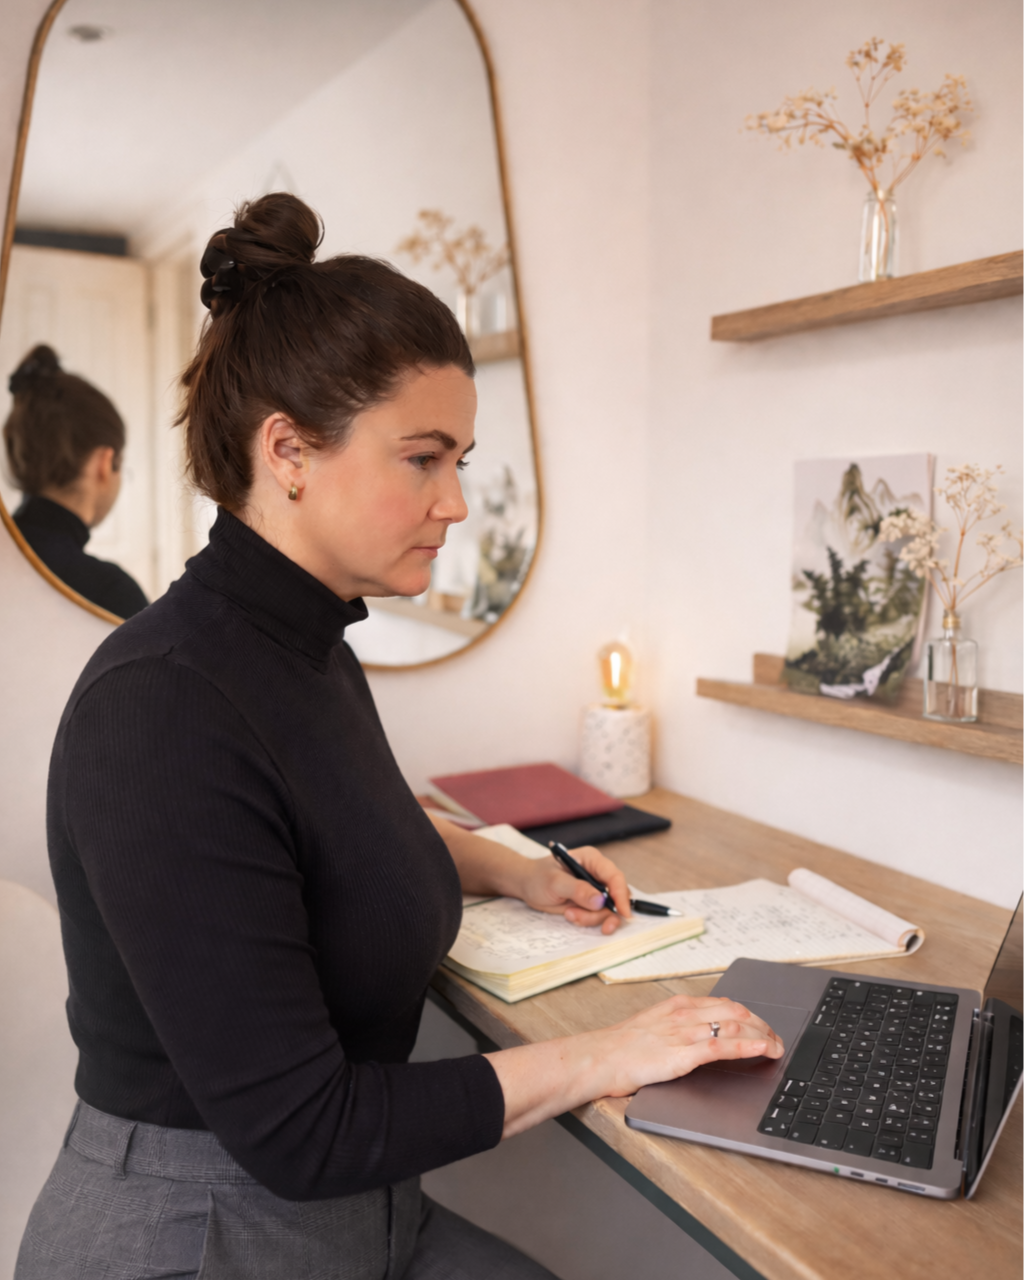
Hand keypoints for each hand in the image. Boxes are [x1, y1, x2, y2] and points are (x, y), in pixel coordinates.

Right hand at [486, 992, 785, 1137]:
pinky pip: (724, 1045)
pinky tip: (763, 1050)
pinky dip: (749, 1046)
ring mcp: (684, 1032)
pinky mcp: (683, 1053)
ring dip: (762, 1036)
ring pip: (735, 1026)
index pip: (723, 1003)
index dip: (749, 1014)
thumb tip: (696, 1038)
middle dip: (762, 1024)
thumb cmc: (618, 1049)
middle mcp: (683, 1014)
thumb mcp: (650, 1029)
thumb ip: (674, 1030)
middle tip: (776, 1038)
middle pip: (735, 1012)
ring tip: (776, 1048)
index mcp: (676, 1006)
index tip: (762, 1024)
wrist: (597, 1058)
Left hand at [517, 845, 631, 933]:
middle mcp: (598, 874)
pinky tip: (571, 915)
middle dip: (602, 913)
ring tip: (569, 914)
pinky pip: (598, 916)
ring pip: (608, 910)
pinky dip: (587, 920)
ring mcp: (596, 890)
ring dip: (590, 917)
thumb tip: (600, 901)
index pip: (614, 876)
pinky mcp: (591, 903)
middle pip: (616, 897)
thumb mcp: (555, 882)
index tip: (622, 913)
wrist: (528, 885)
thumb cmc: (538, 877)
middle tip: (582, 919)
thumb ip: (578, 890)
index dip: (621, 895)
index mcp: (592, 860)